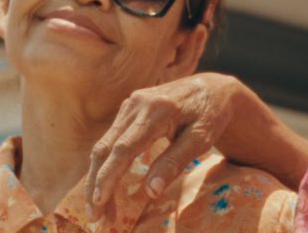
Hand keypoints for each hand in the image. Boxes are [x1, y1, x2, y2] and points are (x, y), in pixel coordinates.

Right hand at [84, 72, 241, 219]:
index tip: (100, 202)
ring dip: (97, 178)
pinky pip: (110, 139)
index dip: (108, 176)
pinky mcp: (128, 110)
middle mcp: (137, 104)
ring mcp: (130, 105)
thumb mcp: (201, 139)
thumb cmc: (210, 115)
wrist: (212, 88)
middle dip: (96, 185)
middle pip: (105, 148)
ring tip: (99, 210)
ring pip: (103, 145)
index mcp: (157, 110)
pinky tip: (104, 186)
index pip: (124, 148)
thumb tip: (151, 192)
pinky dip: (104, 165)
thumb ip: (175, 162)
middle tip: (95, 218)